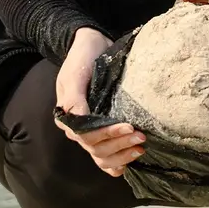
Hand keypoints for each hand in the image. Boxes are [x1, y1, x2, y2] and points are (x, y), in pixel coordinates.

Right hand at [54, 29, 145, 177]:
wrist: (93, 44)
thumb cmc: (83, 57)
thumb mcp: (75, 73)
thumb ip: (74, 97)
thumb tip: (79, 121)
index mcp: (67, 117)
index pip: (87, 137)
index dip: (108, 135)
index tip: (129, 127)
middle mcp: (77, 129)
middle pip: (97, 149)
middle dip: (119, 145)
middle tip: (141, 136)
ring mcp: (90, 131)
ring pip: (102, 156)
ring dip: (121, 155)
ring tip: (140, 147)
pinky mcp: (102, 129)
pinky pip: (106, 155)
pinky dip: (117, 162)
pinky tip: (129, 162)